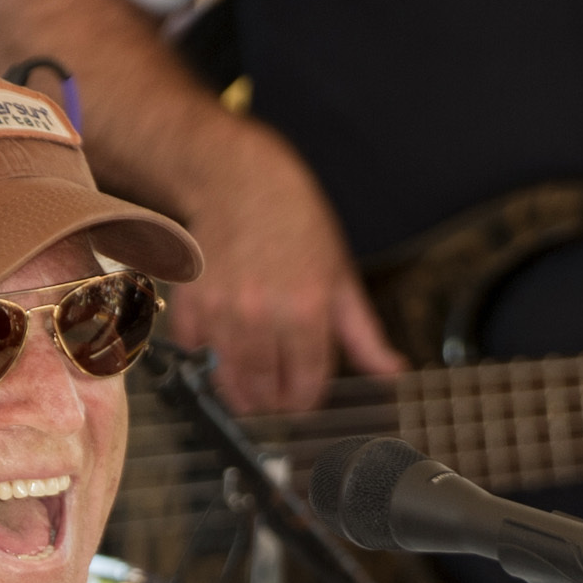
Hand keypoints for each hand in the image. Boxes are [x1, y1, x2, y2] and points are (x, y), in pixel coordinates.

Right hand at [172, 123, 404, 415]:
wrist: (242, 180)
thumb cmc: (297, 223)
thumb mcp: (342, 278)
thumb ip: (365, 335)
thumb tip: (391, 373)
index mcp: (306, 312)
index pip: (305, 388)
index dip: (307, 401)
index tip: (305, 398)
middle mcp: (262, 316)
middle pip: (265, 393)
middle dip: (275, 402)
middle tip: (279, 395)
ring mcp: (222, 310)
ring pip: (228, 381)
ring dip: (242, 391)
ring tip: (253, 385)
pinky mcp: (191, 302)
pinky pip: (193, 350)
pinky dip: (205, 354)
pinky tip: (222, 343)